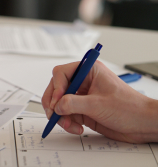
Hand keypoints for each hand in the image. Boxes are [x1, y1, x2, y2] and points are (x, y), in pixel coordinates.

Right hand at [42, 61, 157, 142]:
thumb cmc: (129, 107)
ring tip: (69, 125)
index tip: (57, 102)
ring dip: (61, 115)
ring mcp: (82, 96)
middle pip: (58, 87)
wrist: (143, 124)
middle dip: (55, 102)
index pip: (62, 73)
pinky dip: (67, 122)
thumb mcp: (99, 104)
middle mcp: (83, 81)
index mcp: (88, 70)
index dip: (57, 87)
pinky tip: (76, 127)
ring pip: (60, 102)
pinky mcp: (83, 110)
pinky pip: (67, 114)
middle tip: (54, 114)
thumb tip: (57, 105)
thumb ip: (74, 104)